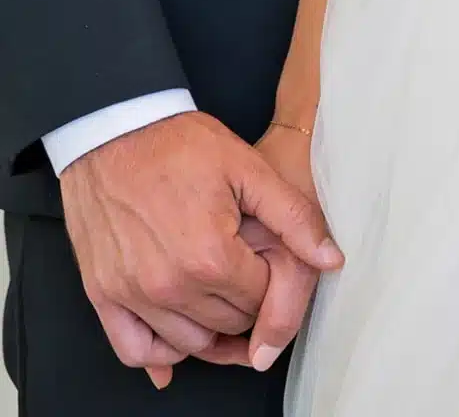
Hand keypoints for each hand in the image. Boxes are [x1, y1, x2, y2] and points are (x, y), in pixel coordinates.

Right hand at [60, 112, 342, 386]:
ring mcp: (133, 295)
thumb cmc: (179, 144)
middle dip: (245, 302)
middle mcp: (171, 286)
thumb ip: (294, 218)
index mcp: (211, 257)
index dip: (271, 278)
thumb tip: (332, 260)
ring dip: (210, 328)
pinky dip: (157, 352)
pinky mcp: (103, 294)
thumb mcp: (247, 168)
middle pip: (229, 324)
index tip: (264, 255)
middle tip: (243, 268)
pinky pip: (135, 350)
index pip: (262, 300)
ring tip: (218, 294)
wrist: (114, 129)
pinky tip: (176, 336)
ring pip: (189, 343)